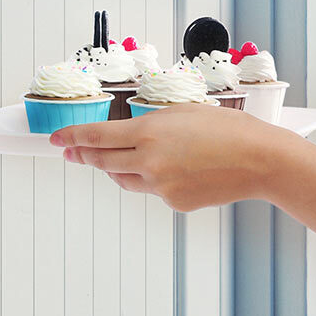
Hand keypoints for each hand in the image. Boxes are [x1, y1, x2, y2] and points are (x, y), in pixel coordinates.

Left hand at [49, 103, 285, 211]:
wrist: (259, 160)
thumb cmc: (229, 130)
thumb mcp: (184, 112)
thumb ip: (152, 123)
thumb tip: (130, 134)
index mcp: (150, 133)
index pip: (97, 137)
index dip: (72, 138)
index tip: (56, 140)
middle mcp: (149, 162)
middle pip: (102, 161)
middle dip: (84, 156)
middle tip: (71, 152)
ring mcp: (160, 186)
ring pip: (124, 179)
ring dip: (116, 169)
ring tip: (119, 159)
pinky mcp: (174, 203)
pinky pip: (152, 190)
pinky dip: (154, 180)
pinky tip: (175, 169)